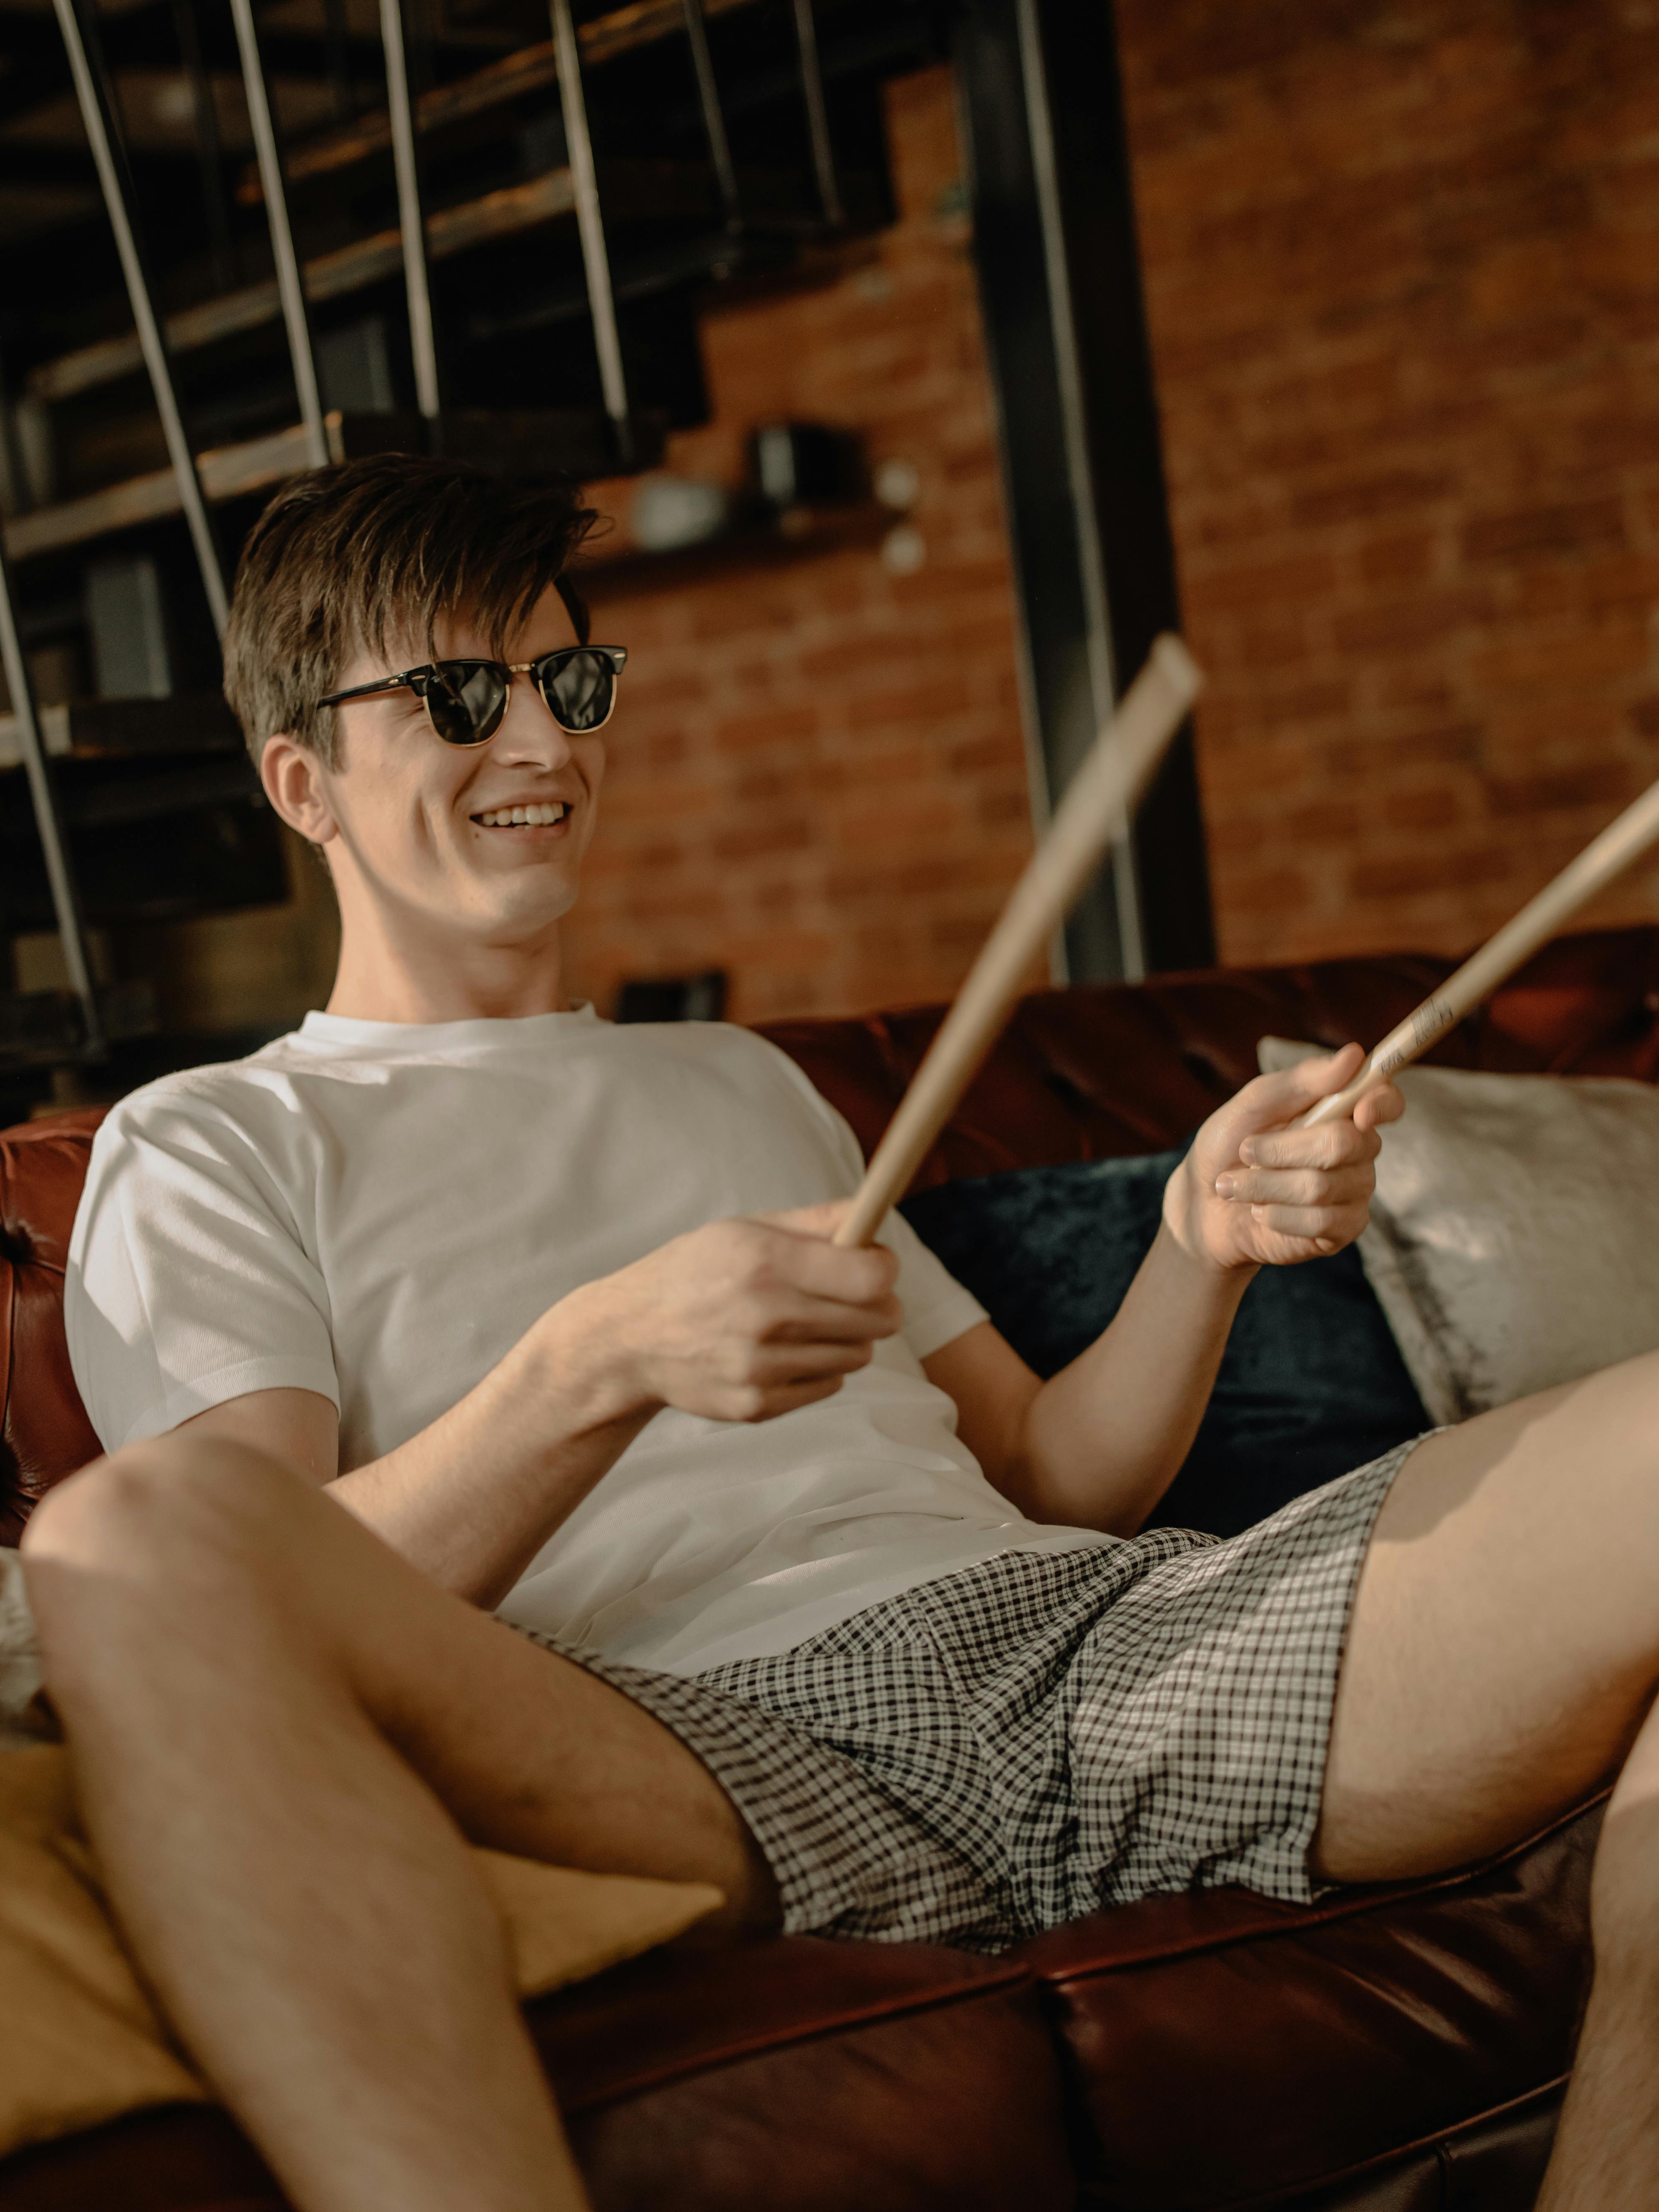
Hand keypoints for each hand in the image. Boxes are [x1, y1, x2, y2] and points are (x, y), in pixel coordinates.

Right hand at [573, 1201, 901, 1423]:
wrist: (629, 1339)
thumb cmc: (693, 1273)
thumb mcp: (746, 1229)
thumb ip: (816, 1221)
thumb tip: (874, 1214)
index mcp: (764, 1262)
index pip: (871, 1277)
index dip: (885, 1269)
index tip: (875, 1264)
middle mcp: (764, 1316)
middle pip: (877, 1320)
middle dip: (876, 1304)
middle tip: (850, 1294)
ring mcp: (760, 1368)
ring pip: (858, 1356)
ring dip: (846, 1337)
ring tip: (804, 1321)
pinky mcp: (756, 1405)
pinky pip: (829, 1385)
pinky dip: (818, 1368)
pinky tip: (782, 1351)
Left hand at [1162, 1044, 1404, 1273]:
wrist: (1204, 1205)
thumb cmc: (1229, 1146)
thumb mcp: (1254, 1104)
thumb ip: (1302, 1080)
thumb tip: (1354, 1055)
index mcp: (1342, 1110)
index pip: (1386, 1102)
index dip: (1382, 1104)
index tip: (1360, 1111)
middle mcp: (1358, 1149)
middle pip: (1344, 1144)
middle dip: (1280, 1149)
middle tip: (1245, 1151)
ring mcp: (1354, 1191)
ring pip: (1322, 1186)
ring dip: (1265, 1185)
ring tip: (1237, 1186)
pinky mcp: (1343, 1229)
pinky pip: (1320, 1221)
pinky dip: (1276, 1214)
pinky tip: (1259, 1211)